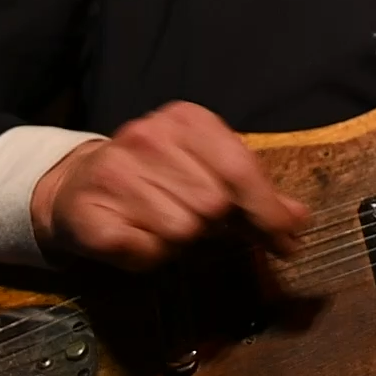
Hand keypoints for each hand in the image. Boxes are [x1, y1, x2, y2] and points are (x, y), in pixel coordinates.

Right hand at [29, 101, 308, 270]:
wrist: (76, 183)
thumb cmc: (156, 178)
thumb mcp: (209, 170)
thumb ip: (256, 193)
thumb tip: (299, 219)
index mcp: (187, 120)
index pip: (242, 169)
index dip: (268, 212)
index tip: (288, 242)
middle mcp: (148, 136)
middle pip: (214, 205)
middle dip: (214, 226)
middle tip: (198, 224)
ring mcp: (113, 172)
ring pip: (180, 232)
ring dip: (178, 242)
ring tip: (160, 225)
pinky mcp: (87, 211)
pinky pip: (142, 251)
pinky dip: (147, 256)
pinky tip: (135, 236)